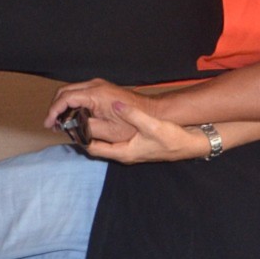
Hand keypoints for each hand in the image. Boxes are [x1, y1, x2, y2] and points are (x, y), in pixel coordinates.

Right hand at [45, 79, 141, 144]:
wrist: (150, 113)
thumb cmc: (134, 123)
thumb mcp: (108, 132)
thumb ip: (86, 129)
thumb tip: (71, 128)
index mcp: (95, 94)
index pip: (65, 98)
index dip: (53, 111)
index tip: (49, 123)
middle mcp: (95, 85)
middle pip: (64, 92)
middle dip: (55, 108)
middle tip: (52, 124)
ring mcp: (98, 85)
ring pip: (71, 91)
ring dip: (63, 105)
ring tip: (60, 122)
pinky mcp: (101, 89)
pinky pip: (80, 92)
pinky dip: (72, 103)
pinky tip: (72, 116)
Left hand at [45, 81, 207, 162]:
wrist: (188, 145)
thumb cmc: (171, 139)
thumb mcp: (152, 126)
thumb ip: (134, 115)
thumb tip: (116, 105)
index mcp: (123, 153)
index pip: (94, 148)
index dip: (81, 137)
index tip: (71, 123)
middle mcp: (122, 153)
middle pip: (96, 145)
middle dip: (83, 133)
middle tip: (72, 117)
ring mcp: (127, 149)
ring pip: (103, 141)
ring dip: (93, 130)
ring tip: (82, 115)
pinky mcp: (133, 143)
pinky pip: (112, 137)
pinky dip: (104, 128)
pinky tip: (102, 116)